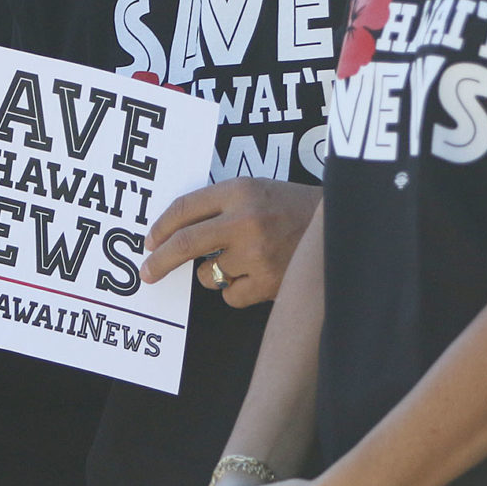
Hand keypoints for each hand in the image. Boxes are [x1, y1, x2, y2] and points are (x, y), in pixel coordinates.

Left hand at [141, 180, 321, 306]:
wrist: (339, 227)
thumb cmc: (290, 208)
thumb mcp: (255, 190)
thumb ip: (219, 205)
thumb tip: (173, 232)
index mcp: (239, 191)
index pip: (184, 208)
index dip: (160, 227)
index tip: (149, 241)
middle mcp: (245, 220)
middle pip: (185, 244)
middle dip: (159, 261)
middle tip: (148, 272)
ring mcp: (256, 253)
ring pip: (207, 274)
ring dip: (213, 272)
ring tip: (241, 259)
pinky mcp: (268, 282)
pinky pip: (229, 295)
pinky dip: (235, 290)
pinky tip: (255, 275)